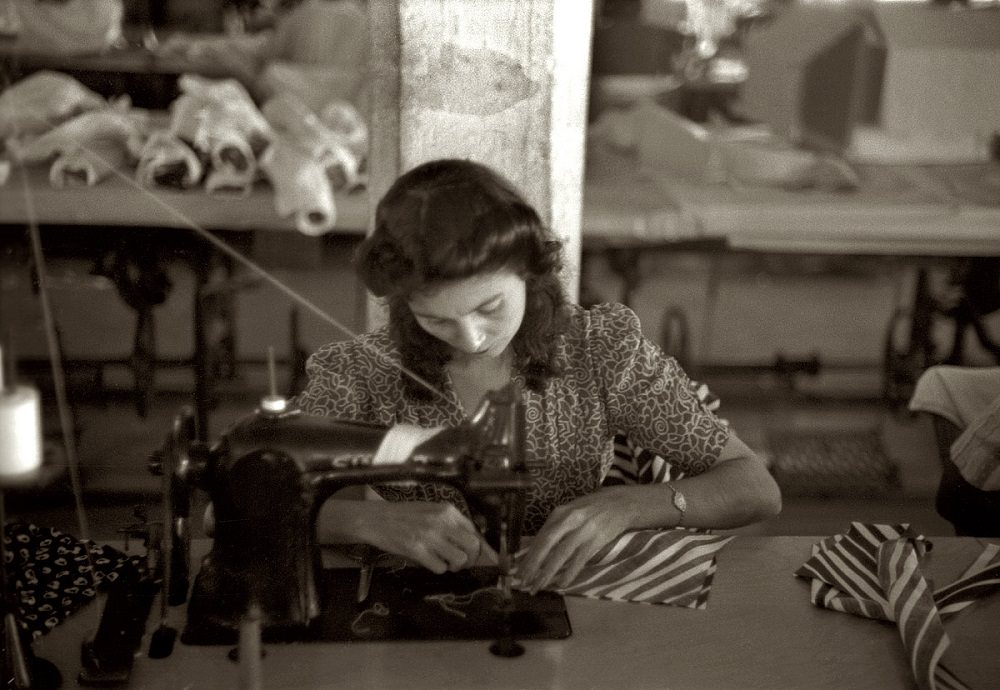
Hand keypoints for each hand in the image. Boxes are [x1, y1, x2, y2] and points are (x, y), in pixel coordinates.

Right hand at [357, 501, 497, 573]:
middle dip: (471, 559)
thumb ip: (450, 523)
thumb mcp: (430, 511)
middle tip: (461, 562)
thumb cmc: (403, 515)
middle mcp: (442, 521)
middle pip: (473, 546)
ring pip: (460, 559)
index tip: (485, 558)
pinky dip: (438, 568)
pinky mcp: (418, 550)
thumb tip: (472, 542)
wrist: (375, 519)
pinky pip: (440, 567)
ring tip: (445, 562)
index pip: (475, 531)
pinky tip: (430, 561)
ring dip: (455, 566)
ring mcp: (430, 536)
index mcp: (447, 510)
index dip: (482, 548)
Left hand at [515, 487, 636, 592]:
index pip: (540, 536)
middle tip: (523, 581)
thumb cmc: (592, 509)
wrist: (621, 503)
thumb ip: (556, 527)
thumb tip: (536, 549)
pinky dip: (570, 572)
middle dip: (533, 564)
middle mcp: (570, 519)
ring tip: (538, 586)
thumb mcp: (571, 512)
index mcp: (560, 512)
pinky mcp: (597, 539)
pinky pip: (580, 559)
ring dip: (548, 572)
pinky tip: (562, 584)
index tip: (519, 570)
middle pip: (547, 544)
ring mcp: (583, 529)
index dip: (528, 554)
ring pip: (561, 554)